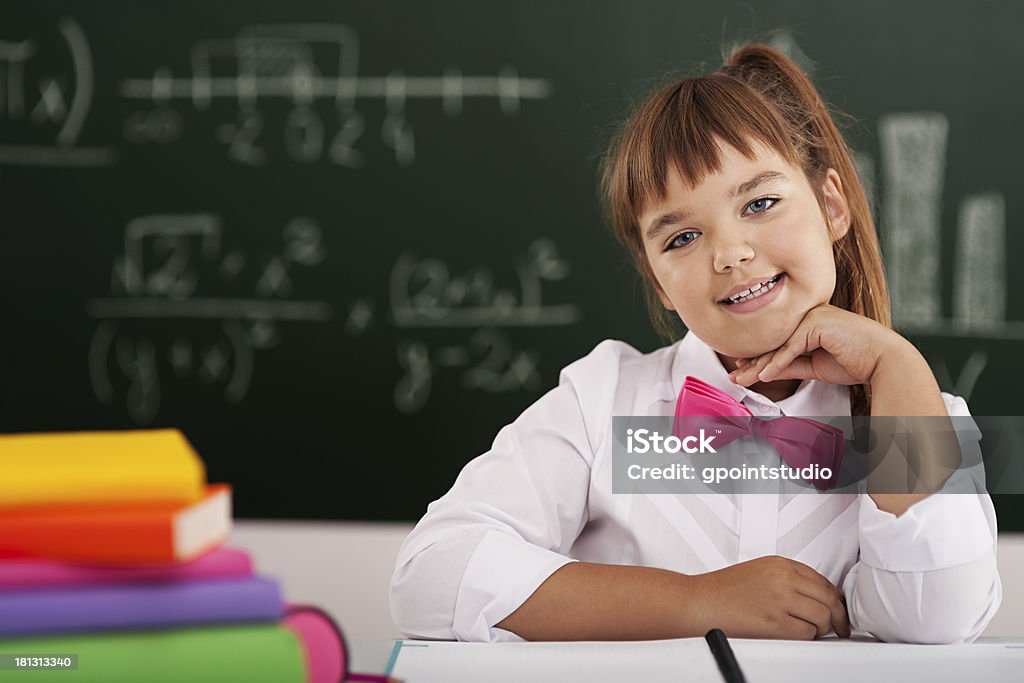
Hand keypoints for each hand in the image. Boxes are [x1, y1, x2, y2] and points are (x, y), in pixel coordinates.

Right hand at [690, 555, 850, 639]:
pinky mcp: (776, 623)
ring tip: (812, 631)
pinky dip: (807, 637)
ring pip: (822, 616)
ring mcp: (781, 600)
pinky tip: (797, 635)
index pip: (822, 580)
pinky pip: (807, 633)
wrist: (699, 602)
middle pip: (828, 598)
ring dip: (821, 627)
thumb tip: (812, 596)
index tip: (837, 608)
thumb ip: (785, 578)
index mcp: (779, 564)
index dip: (833, 598)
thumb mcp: (758, 571)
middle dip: (838, 615)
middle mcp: (783, 578)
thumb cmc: (722, 591)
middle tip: (840, 627)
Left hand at [728, 304, 909, 387]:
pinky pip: (790, 348)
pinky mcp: (816, 324)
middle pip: (775, 341)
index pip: (778, 341)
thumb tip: (765, 372)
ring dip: (758, 365)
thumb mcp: (814, 366)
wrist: (883, 361)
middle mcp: (808, 314)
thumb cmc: (855, 362)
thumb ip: (790, 365)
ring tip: (741, 379)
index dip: (759, 357)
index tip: (743, 370)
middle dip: (753, 362)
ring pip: (779, 345)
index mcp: (809, 320)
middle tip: (734, 376)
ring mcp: (811, 316)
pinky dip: (776, 364)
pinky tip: (762, 377)